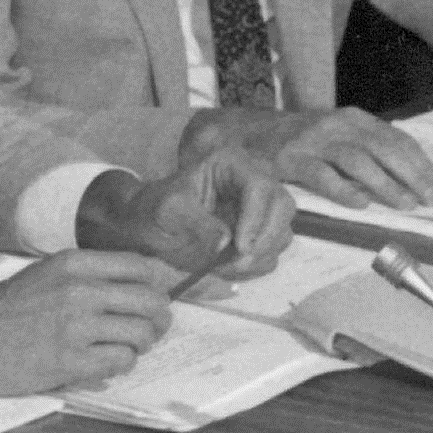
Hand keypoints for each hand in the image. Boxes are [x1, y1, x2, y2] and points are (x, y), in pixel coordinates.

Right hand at [0, 251, 187, 392]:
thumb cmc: (5, 307)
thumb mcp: (47, 273)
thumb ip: (89, 274)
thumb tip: (140, 282)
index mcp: (75, 264)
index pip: (142, 266)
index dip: (160, 284)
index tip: (158, 297)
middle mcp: (80, 290)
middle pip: (151, 301)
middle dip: (158, 318)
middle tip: (149, 329)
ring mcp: (76, 326)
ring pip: (141, 333)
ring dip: (140, 344)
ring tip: (124, 347)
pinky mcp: (70, 360)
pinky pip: (121, 361)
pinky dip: (120, 364)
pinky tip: (104, 362)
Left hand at [88, 147, 294, 283]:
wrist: (149, 229)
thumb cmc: (155, 209)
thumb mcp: (169, 211)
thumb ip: (197, 222)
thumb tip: (226, 242)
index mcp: (232, 164)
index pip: (260, 186)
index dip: (256, 217)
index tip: (239, 246)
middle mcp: (252, 184)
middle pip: (283, 207)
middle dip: (265, 239)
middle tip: (238, 263)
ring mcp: (259, 211)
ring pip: (282, 232)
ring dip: (260, 256)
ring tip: (226, 267)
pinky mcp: (258, 236)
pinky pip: (272, 254)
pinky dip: (255, 266)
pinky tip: (228, 268)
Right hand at [173, 98, 432, 210]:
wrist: (245, 134)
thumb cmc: (299, 142)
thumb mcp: (336, 138)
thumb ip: (367, 153)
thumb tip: (409, 182)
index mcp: (354, 119)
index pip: (397, 140)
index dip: (422, 165)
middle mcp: (337, 125)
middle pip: (384, 149)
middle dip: (413, 176)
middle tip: (432, 200)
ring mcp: (313, 141)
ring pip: (357, 161)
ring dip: (385, 184)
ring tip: (405, 205)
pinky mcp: (290, 159)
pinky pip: (321, 176)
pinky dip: (343, 190)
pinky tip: (361, 205)